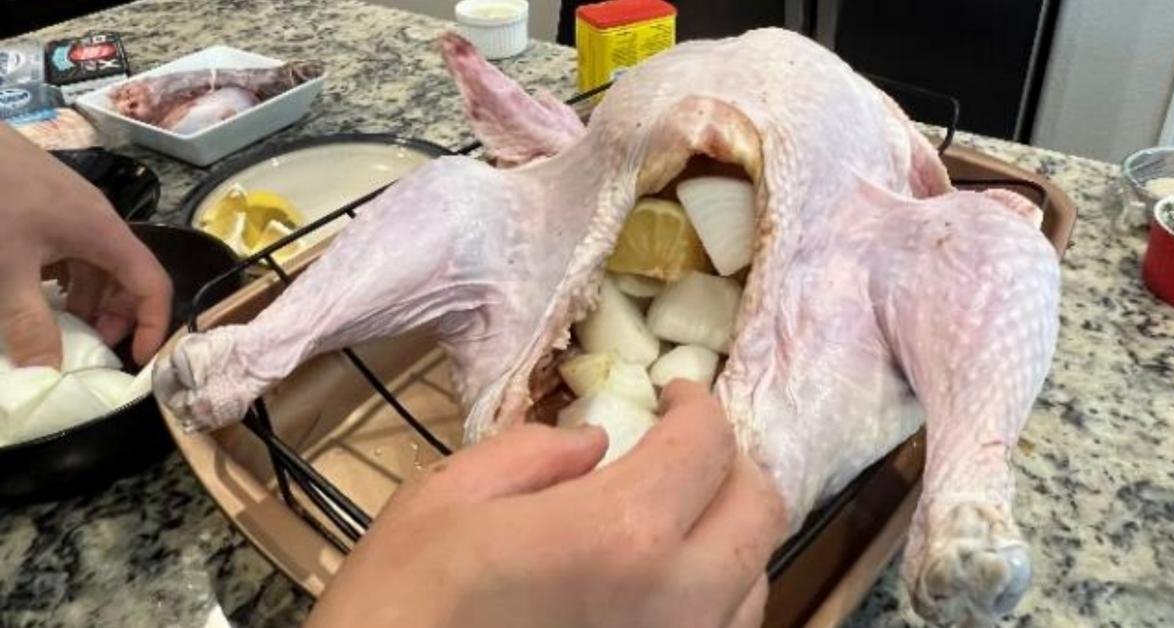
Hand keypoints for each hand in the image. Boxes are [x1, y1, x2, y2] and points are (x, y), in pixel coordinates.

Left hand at [0, 124, 171, 367]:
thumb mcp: (7, 269)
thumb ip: (28, 324)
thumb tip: (46, 377)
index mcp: (103, 234)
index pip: (153, 285)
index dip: (153, 325)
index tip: (135, 360)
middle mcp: (96, 222)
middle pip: (127, 277)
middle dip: (115, 317)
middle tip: (88, 348)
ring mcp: (69, 212)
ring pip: (95, 266)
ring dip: (85, 302)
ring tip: (56, 328)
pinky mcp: (42, 207)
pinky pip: (68, 253)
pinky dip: (60, 281)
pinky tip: (30, 293)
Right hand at [307, 381, 786, 627]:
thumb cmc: (407, 602)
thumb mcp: (449, 497)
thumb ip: (535, 453)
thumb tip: (595, 443)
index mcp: (623, 533)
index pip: (708, 445)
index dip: (697, 403)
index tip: (673, 393)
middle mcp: (678, 599)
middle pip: (760, 510)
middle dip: (730, 462)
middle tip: (684, 447)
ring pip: (755, 578)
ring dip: (727, 530)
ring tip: (677, 512)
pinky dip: (713, 591)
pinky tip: (662, 578)